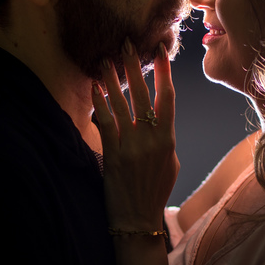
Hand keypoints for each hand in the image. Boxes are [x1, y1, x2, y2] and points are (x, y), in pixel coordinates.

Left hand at [92, 39, 179, 230]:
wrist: (138, 220)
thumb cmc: (155, 190)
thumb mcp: (170, 162)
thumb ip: (164, 137)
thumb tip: (157, 116)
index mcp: (168, 138)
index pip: (168, 97)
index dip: (164, 72)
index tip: (160, 51)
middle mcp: (152, 138)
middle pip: (143, 94)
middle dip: (134, 67)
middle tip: (127, 44)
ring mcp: (132, 145)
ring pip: (121, 104)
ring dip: (112, 79)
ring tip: (105, 60)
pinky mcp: (113, 154)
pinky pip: (105, 122)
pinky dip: (99, 102)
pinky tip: (94, 87)